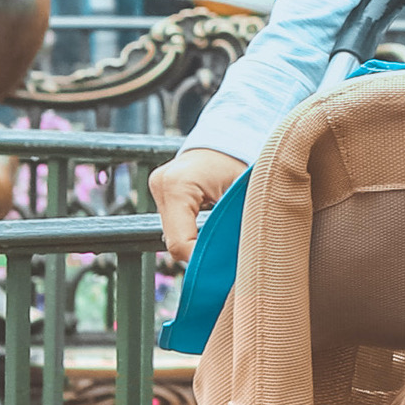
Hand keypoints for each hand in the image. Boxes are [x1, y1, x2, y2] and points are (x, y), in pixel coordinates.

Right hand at [150, 141, 242, 267]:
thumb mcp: (246, 193)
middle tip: (228, 262)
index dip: (202, 261)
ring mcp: (158, 187)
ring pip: (174, 234)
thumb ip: (236, 225)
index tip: (226, 271)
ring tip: (222, 246)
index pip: (181, 243)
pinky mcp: (162, 191)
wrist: (233, 133)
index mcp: (178, 186)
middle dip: (201, 253)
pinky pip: (175, 223)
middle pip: (175, 240)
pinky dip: (192, 232)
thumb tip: (241, 260)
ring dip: (196, 242)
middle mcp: (161, 185)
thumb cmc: (244, 160)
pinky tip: (210, 235)